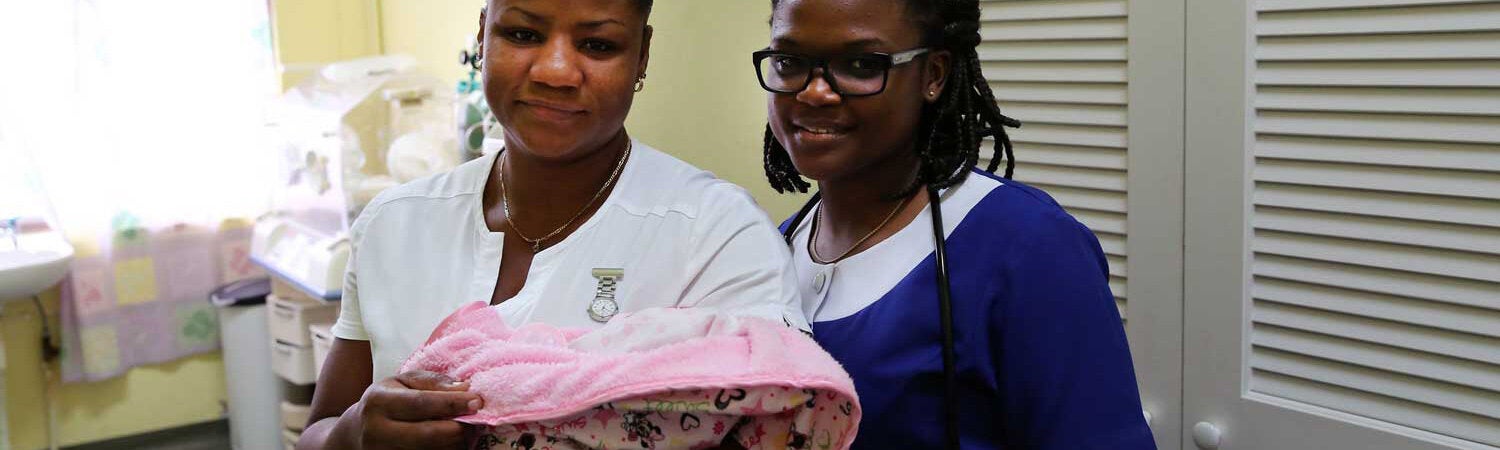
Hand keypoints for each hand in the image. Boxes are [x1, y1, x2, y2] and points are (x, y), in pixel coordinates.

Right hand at [350, 370, 481, 449]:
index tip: (477, 401)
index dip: (452, 403)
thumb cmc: (386, 401)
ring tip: (462, 429)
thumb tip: (465, 388)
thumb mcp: (403, 382)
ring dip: (456, 443)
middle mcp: (377, 431)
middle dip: (459, 428)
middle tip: (475, 419)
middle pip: (429, 435)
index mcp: (379, 402)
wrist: (356, 433)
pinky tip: (449, 442)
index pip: (421, 403)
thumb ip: (433, 382)